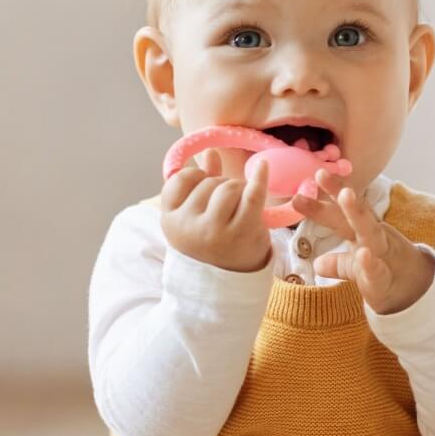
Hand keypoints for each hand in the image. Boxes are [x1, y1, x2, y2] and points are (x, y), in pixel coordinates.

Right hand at [160, 150, 271, 272]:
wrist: (225, 283)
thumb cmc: (209, 244)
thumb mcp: (195, 217)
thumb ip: (200, 184)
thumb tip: (211, 152)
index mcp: (170, 220)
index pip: (180, 179)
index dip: (196, 177)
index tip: (204, 186)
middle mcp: (189, 226)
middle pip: (209, 183)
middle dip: (221, 186)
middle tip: (227, 208)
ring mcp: (215, 230)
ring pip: (229, 186)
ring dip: (238, 190)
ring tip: (239, 208)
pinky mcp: (241, 232)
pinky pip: (252, 194)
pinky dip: (260, 178)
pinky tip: (263, 167)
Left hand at [290, 170, 434, 314]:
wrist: (413, 293)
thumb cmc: (383, 275)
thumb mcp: (357, 268)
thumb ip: (338, 262)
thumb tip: (318, 264)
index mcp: (361, 233)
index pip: (342, 212)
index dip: (328, 194)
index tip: (315, 173)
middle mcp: (372, 238)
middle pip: (355, 213)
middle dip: (340, 193)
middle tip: (321, 174)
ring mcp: (381, 256)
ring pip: (370, 232)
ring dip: (357, 213)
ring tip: (346, 194)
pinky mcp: (384, 280)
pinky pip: (376, 270)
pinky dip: (369, 264)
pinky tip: (363, 255)